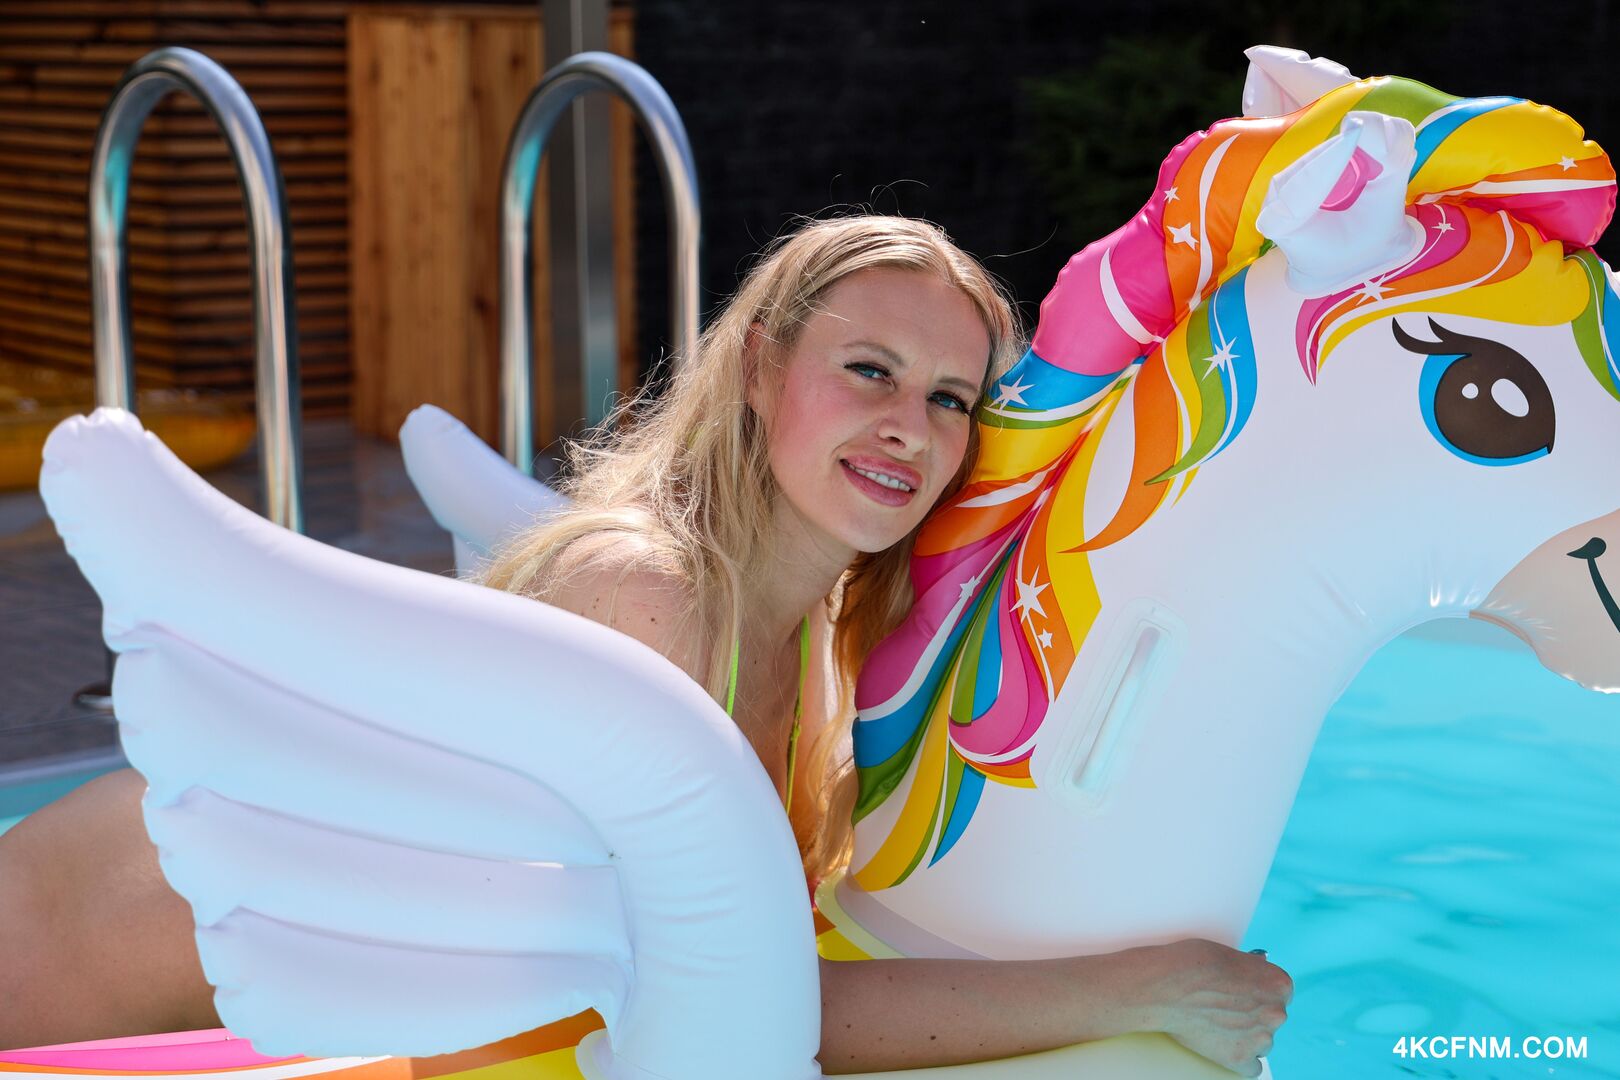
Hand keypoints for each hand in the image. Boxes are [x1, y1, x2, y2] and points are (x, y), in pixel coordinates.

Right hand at [1130, 938, 1291, 1076]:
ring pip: (1261, 1042)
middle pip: (1272, 1018)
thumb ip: (1251, 968)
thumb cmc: (1191, 963)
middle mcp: (1277, 1012)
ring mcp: (1260, 1038)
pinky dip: (1239, 1058)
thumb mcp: (1229, 954)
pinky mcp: (1240, 1058)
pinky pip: (1251, 1067)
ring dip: (1245, 1036)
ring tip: (1218, 1024)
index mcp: (1278, 984)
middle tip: (1227, 1008)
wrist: (1165, 987)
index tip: (1246, 995)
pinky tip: (1225, 1046)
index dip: (1260, 993)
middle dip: (1253, 1015)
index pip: (1281, 994)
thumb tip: (1259, 967)